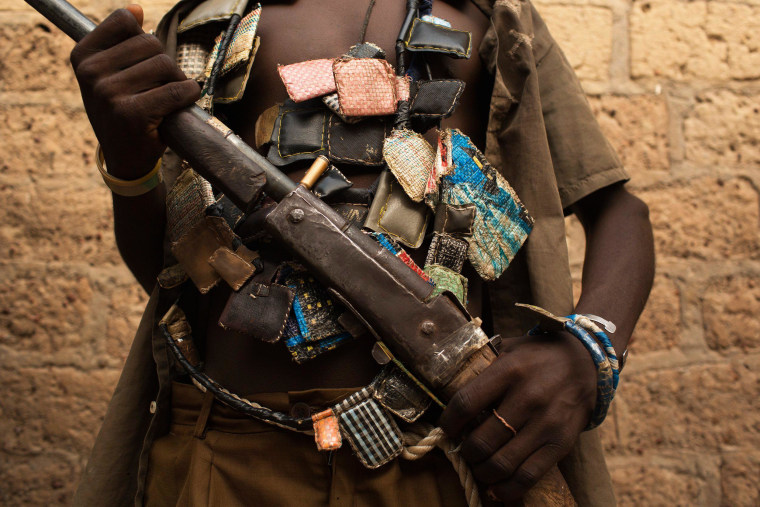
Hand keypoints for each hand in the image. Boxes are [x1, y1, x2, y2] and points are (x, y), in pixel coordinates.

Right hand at [70, 5, 199, 178]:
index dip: (144, 40)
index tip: (142, 62)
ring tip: (165, 98)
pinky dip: (189, 94)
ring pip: (165, 65)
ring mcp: (109, 93)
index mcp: (83, 56)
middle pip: (150, 43)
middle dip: (164, 64)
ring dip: (176, 80)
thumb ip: (121, 40)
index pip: (124, 21)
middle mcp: (91, 73)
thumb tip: (136, 8)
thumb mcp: (112, 73)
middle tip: (159, 86)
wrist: (125, 158)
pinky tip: (183, 102)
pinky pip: (176, 90)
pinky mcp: (132, 113)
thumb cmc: (123, 110)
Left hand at [439, 331, 596, 503]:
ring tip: (479, 466)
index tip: (446, 428)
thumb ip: (481, 368)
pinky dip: (507, 489)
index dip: (448, 422)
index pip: (466, 403)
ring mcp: (546, 423)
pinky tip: (497, 487)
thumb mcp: (508, 349)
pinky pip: (528, 476)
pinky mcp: (561, 443)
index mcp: (509, 370)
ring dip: (482, 472)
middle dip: (465, 452)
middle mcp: (527, 397)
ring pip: (501, 463)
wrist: (585, 362)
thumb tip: (448, 392)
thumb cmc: (537, 356)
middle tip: (464, 450)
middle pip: (481, 440)